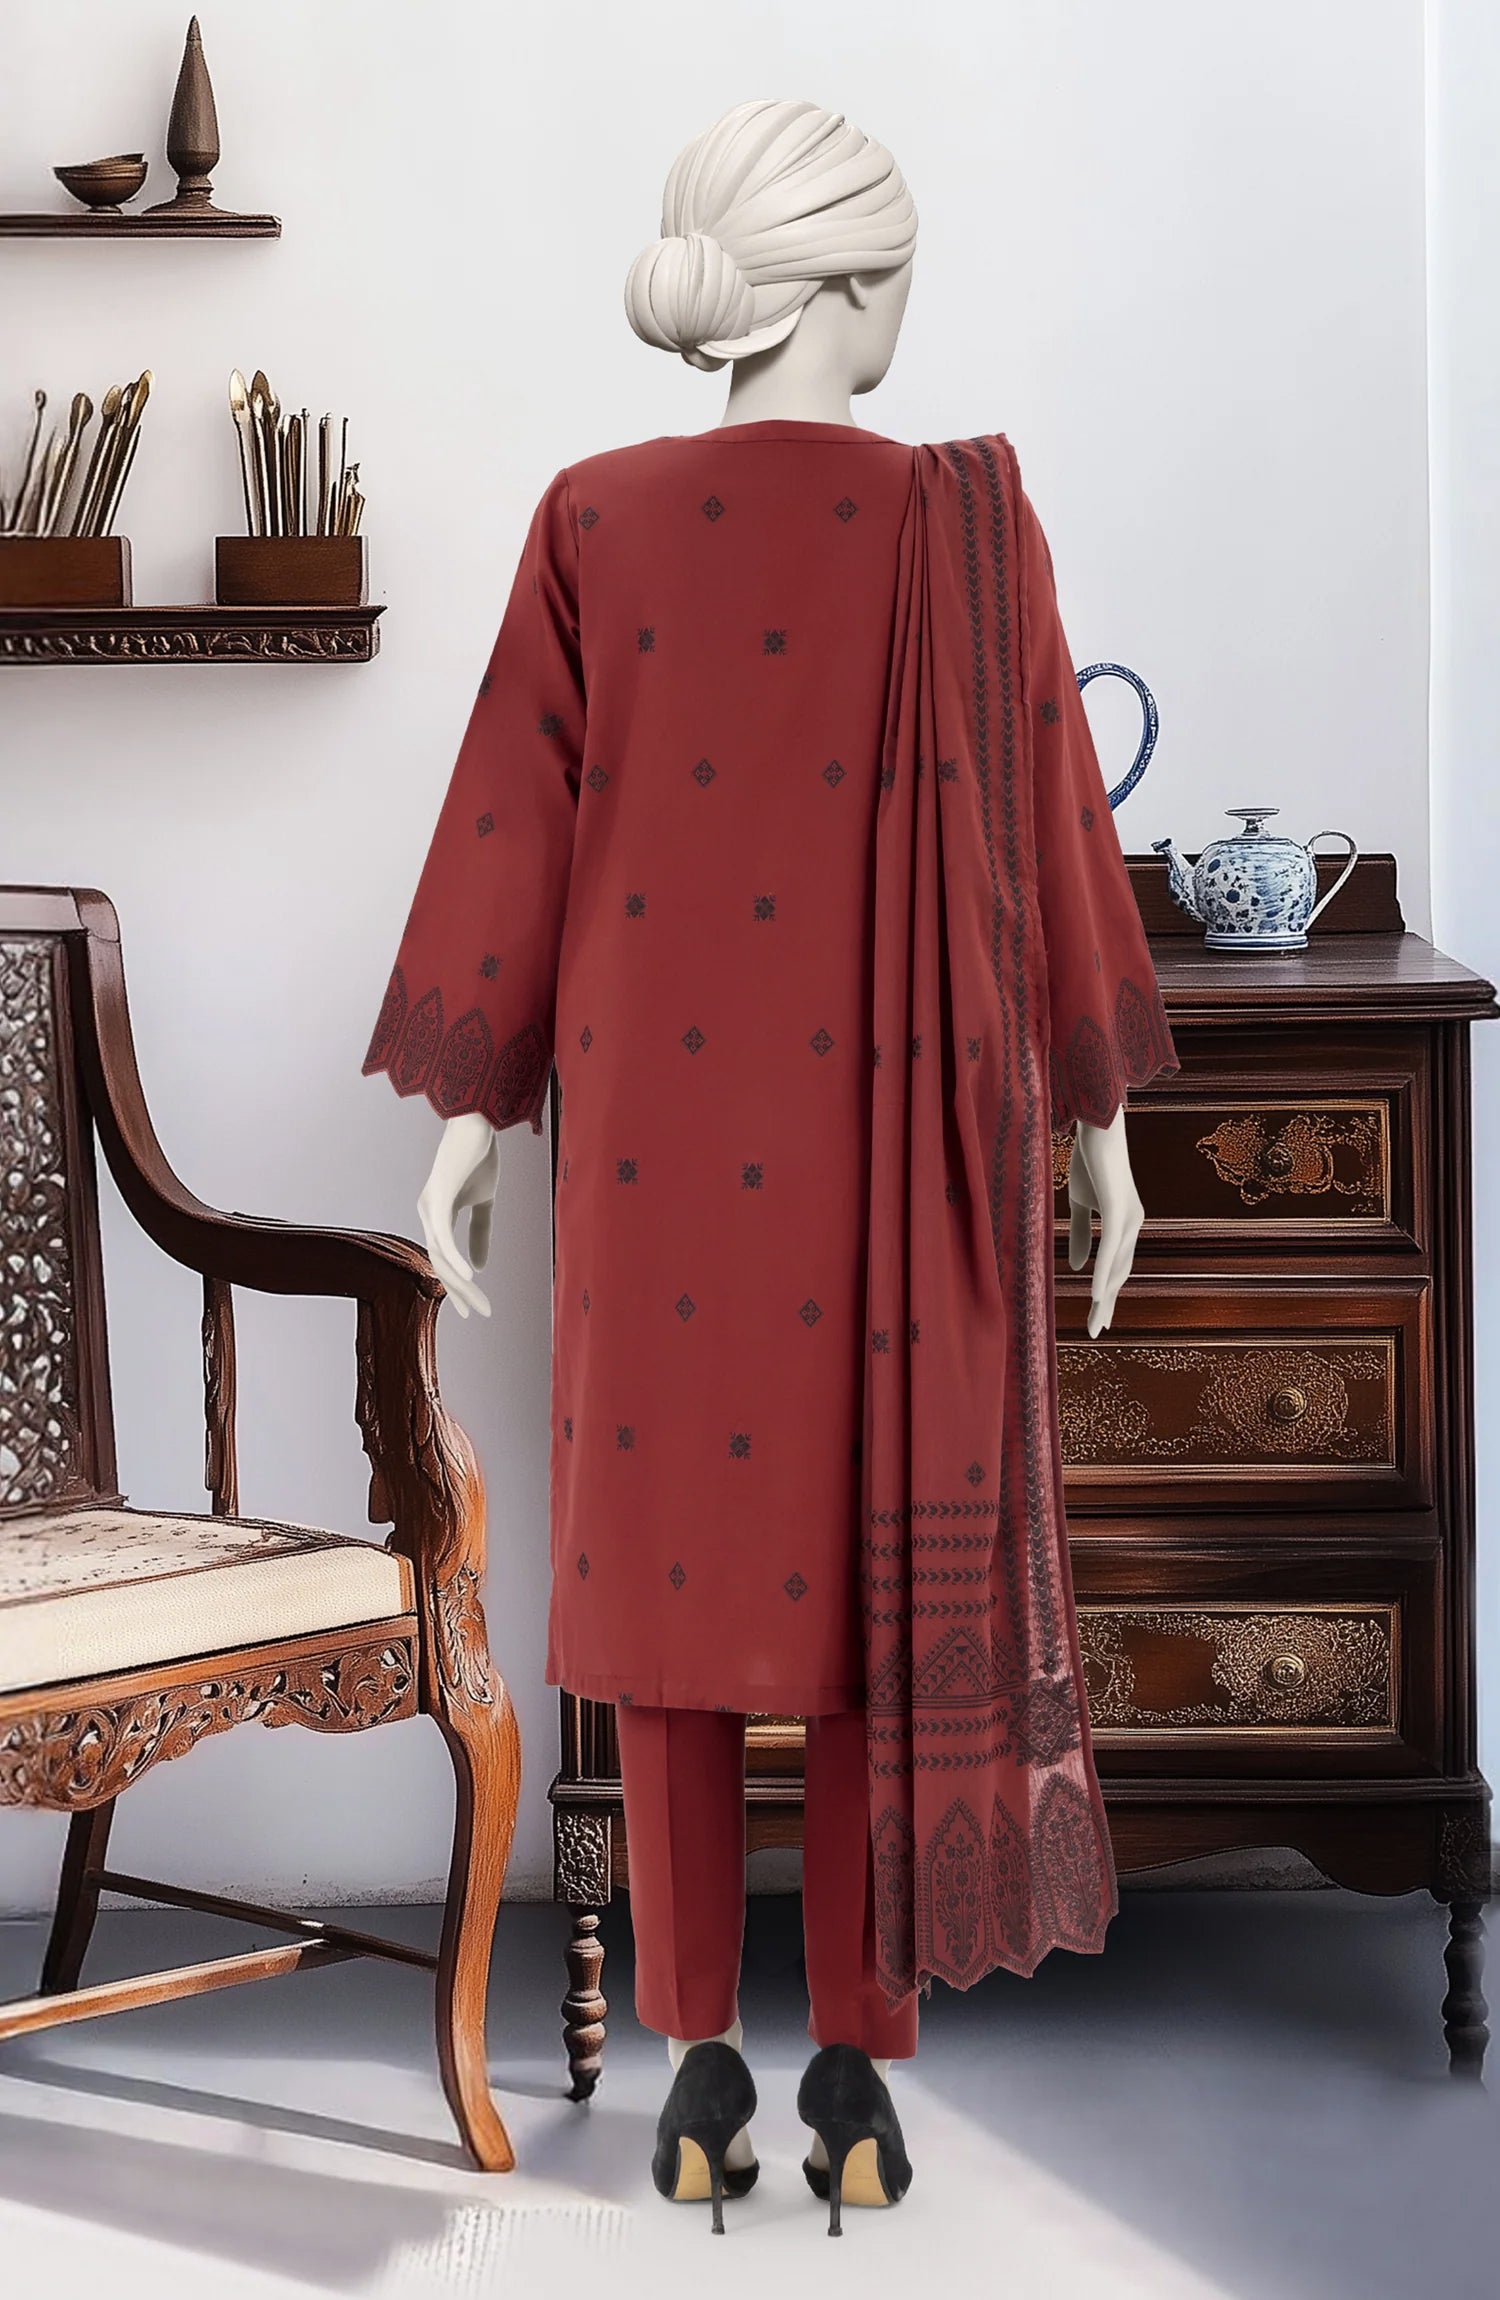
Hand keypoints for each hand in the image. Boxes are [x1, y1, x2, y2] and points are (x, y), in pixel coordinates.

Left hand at [416, 1112, 500, 1318]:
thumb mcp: (484, 1200)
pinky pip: (445, 1236)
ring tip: (480, 1302)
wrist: (478, 1122)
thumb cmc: (478, 1156)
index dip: (456, 1284)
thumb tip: (482, 1267)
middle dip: (459, 1290)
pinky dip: (455, 1257)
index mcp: (436, 1214)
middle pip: (440, 1262)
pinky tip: (470, 1275)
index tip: (470, 1307)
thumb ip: (481, 1231)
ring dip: (462, 1282)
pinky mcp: (438, 1198)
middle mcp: (426, 1213)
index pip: (443, 1257)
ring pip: (442, 1255)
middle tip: (476, 1312)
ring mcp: (430, 1206)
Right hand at [1067, 1105, 1144, 1337]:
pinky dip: (1102, 1273)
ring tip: (1096, 1321)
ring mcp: (1128, 1218)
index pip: (1115, 1266)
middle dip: (1107, 1303)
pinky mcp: (1118, 1210)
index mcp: (1124, 1223)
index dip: (1106, 1293)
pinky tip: (1096, 1294)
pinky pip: (1109, 1248)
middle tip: (1096, 1330)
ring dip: (1105, 1296)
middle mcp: (1132, 1224)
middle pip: (1119, 1273)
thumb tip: (1076, 1268)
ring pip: (1116, 1266)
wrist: (1096, 1128)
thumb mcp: (1079, 1203)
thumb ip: (1079, 1235)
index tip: (1098, 1318)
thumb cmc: (1089, 1162)